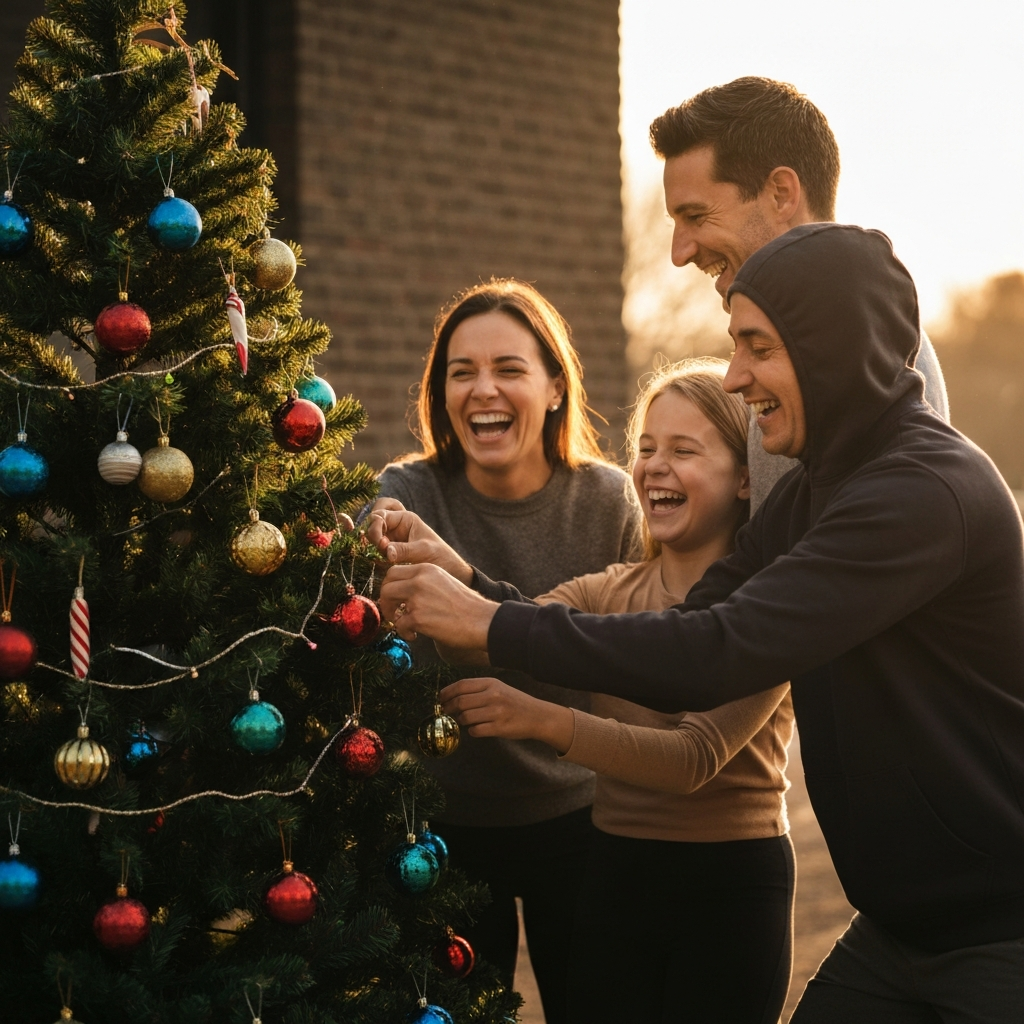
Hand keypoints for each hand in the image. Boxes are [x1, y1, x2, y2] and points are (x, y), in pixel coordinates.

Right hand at [367, 499, 472, 584]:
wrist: (448, 570)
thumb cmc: (439, 556)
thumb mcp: (423, 552)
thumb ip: (404, 550)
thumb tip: (387, 551)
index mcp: (405, 519)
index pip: (380, 514)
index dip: (375, 527)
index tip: (381, 544)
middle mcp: (396, 526)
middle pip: (373, 520)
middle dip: (372, 532)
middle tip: (381, 547)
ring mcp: (392, 538)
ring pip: (372, 534)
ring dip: (373, 544)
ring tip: (386, 557)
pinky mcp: (390, 551)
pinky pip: (376, 547)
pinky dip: (376, 553)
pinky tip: (384, 562)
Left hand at [379, 562, 496, 651]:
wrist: (482, 621)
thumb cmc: (466, 605)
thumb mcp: (444, 581)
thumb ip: (423, 582)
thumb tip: (401, 592)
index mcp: (426, 568)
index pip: (394, 571)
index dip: (389, 586)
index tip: (394, 598)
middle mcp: (419, 580)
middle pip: (386, 585)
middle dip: (385, 600)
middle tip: (394, 612)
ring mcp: (417, 598)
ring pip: (387, 602)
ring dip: (391, 615)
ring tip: (403, 624)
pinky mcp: (418, 618)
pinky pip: (399, 625)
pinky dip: (404, 633)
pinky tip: (415, 636)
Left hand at [440, 677, 574, 752]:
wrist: (537, 715)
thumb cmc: (514, 701)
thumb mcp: (498, 688)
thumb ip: (478, 690)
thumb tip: (452, 696)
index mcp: (491, 683)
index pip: (462, 685)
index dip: (447, 692)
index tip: (440, 698)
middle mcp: (493, 695)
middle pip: (460, 702)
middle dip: (449, 708)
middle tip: (446, 712)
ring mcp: (496, 712)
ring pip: (465, 717)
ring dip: (461, 720)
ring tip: (464, 720)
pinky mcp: (499, 728)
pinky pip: (475, 730)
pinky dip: (472, 731)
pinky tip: (476, 728)